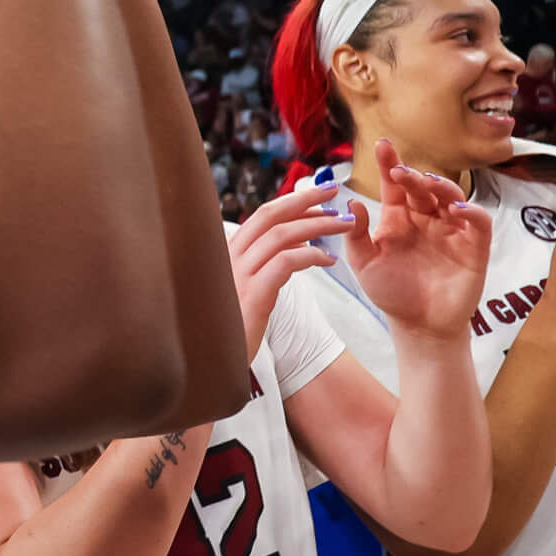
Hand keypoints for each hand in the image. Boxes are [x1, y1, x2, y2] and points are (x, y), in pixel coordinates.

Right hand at [226, 185, 351, 361]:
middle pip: (270, 215)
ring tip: (344, 225)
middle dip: (305, 199)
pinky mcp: (252, 295)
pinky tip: (328, 260)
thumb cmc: (230, 328)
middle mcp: (227, 257)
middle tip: (334, 191)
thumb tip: (295, 240)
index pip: (261, 215)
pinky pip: (286, 263)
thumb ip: (262, 264)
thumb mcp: (242, 289)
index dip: (292, 201)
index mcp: (225, 253)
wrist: (210, 364)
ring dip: (317, 225)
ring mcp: (237, 275)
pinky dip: (311, 255)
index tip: (319, 194)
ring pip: (282, 235)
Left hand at [345, 140, 490, 339]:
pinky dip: (470, 211)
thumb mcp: (364, 263)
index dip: (391, 164)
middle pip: (423, 188)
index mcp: (399, 219)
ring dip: (441, 187)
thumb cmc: (391, 293)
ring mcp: (451, 231)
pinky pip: (478, 221)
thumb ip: (356, 235)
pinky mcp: (474, 246)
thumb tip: (352, 203)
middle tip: (400, 171)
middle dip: (413, 175)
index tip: (382, 145)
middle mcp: (426, 220)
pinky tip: (454, 209)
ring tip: (426, 183)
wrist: (419, 326)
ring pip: (452, 197)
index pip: (396, 186)